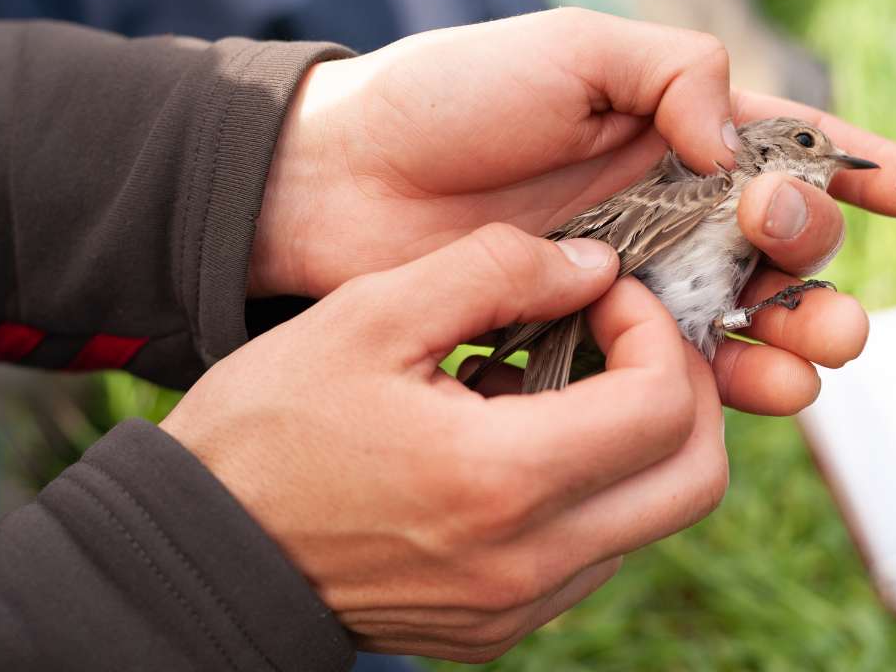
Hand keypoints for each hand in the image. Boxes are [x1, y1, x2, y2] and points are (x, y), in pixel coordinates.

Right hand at [165, 224, 726, 661]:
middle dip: (682, 390)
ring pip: (651, 519)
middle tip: (622, 336)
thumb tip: (593, 267)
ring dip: (635, 440)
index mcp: (498, 479)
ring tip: (554, 386)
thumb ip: (495, 270)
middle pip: (694, 479)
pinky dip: (589, 489)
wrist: (201, 547)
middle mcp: (526, 563)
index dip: (654, 331)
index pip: (662, 407)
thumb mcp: (370, 314)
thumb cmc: (270, 424)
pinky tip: (518, 443)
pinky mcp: (499, 628)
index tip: (603, 293)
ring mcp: (516, 608)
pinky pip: (593, 554)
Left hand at [250, 8, 895, 414]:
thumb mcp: (572, 51)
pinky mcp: (590, 343)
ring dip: (801, 337)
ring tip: (811, 343)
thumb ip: (674, 76)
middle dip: (818, 257)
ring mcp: (630, 283)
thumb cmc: (450, 99)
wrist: (343, 180)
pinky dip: (726, 383)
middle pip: (783, 250)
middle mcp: (664, 213)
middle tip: (788, 245)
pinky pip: (678, 373)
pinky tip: (746, 385)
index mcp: (671, 134)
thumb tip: (744, 152)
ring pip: (748, 323)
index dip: (864, 171)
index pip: (789, 150)